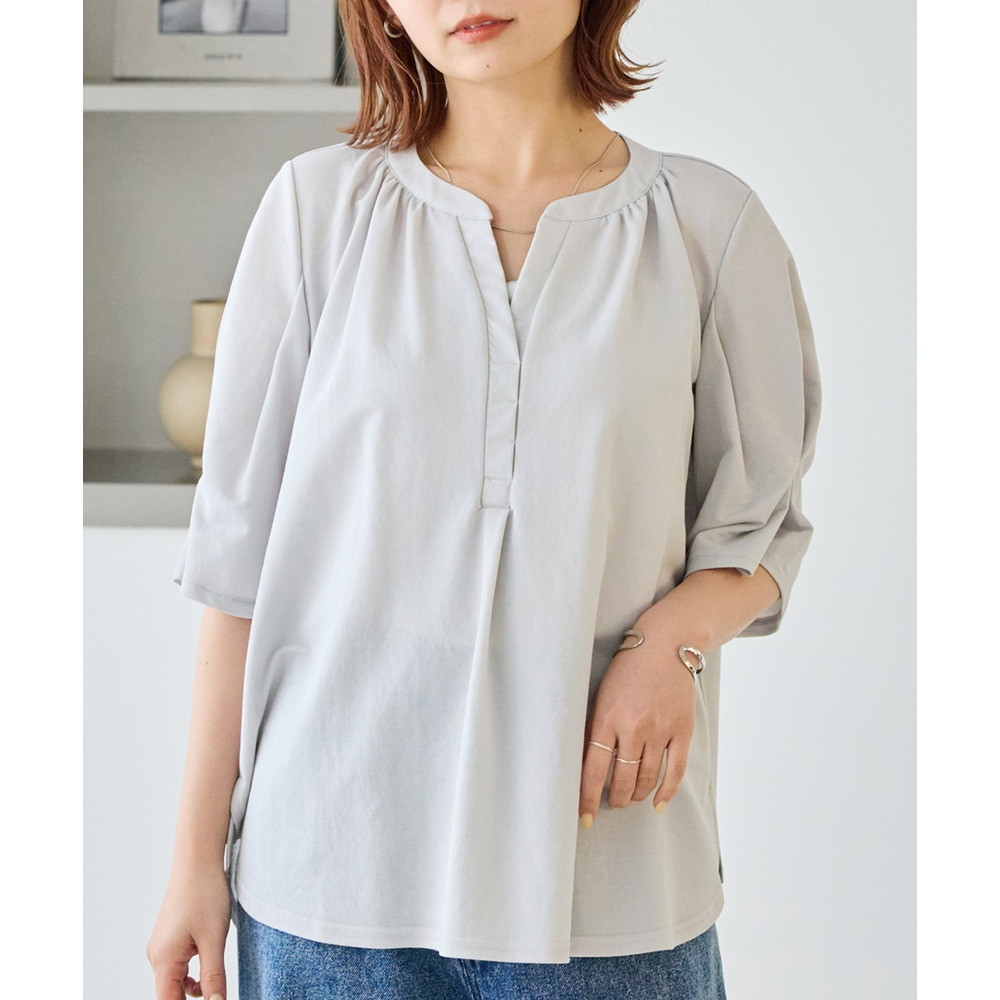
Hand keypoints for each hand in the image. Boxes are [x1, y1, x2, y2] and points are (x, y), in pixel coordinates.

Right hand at [147, 863, 231, 999]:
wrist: (198, 860)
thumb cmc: (205, 894)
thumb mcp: (214, 940)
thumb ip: (214, 977)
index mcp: (164, 960)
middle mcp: (157, 956)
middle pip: (170, 994)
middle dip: (190, 999)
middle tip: (215, 994)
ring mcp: (162, 946)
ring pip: (174, 981)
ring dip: (192, 988)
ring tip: (215, 983)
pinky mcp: (169, 937)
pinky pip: (177, 966)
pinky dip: (190, 973)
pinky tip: (207, 968)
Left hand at [578, 637, 696, 825]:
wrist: (665, 644)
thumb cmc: (627, 668)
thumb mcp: (601, 694)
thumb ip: (596, 727)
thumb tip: (586, 763)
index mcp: (607, 717)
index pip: (592, 769)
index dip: (586, 797)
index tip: (584, 816)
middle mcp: (633, 727)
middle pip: (622, 779)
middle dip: (614, 799)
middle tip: (610, 804)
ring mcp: (660, 730)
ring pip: (646, 779)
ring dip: (635, 796)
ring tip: (628, 800)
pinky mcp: (682, 730)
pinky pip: (675, 771)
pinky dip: (666, 792)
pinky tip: (656, 804)